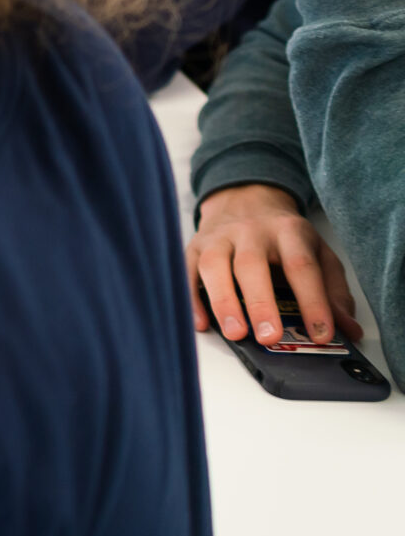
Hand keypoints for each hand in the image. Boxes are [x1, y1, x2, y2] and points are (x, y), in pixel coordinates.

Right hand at [187, 183, 358, 345]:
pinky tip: (202, 323)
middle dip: (261, 303)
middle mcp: (251, 231)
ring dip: (223, 301)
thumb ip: (334, 290)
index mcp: (288, 231)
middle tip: (269, 337)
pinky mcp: (194, 246)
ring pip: (214, 266)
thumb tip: (349, 330)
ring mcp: (218, 237)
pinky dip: (192, 298)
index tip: (321, 334)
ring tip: (235, 334)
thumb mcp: (317, 252)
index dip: (313, 301)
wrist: (245, 198)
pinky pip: (187, 271)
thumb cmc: (283, 236)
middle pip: (252, 264)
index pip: (301, 266)